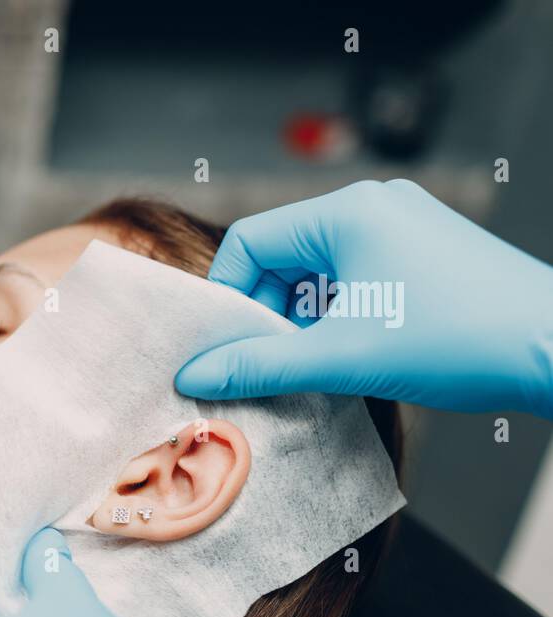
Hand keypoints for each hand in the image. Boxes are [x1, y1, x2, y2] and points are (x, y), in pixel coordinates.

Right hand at [175, 179, 552, 417]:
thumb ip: (259, 367)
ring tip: (315, 367)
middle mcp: (375, 206)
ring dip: (303, 321)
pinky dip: (340, 317)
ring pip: (320, 273)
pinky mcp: (426, 253)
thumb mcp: (341, 358)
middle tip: (269, 366)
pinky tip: (351, 356)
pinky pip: (357, 279)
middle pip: (283, 257)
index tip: (225, 349)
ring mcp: (405, 227)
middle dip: (267, 315)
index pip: (250, 242)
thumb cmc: (459, 340)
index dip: (228, 298)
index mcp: (348, 211)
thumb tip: (193, 375)